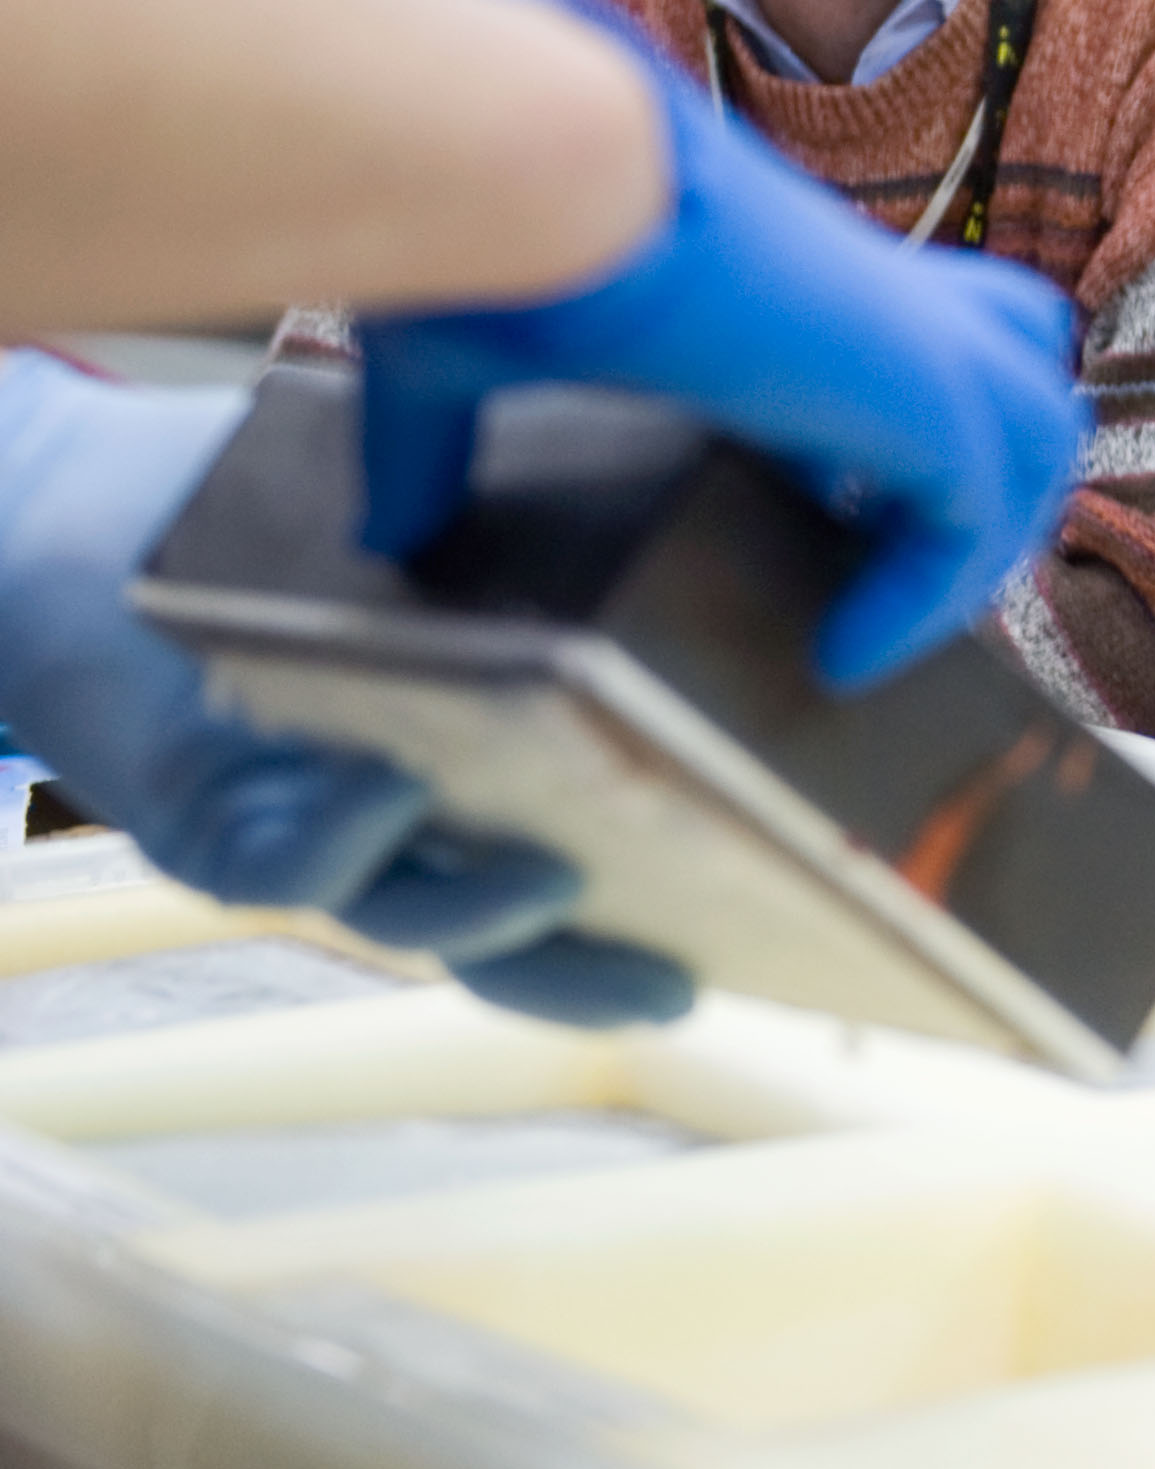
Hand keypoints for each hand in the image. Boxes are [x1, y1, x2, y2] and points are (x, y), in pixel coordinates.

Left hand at [0, 354, 690, 1024]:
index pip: (587, 856)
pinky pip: (289, 865)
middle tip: (685, 972)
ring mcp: (310, 836)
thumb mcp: (438, 524)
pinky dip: (347, 836)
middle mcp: (403, 826)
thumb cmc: (268, 515)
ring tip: (558, 876)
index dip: (664, 904)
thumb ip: (541, 537)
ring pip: (414, 917)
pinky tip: (394, 786)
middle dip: (595, 969)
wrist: (82, 523)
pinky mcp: (211, 831)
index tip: (758, 916)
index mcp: (474, 765)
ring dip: (487, 914)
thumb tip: (719, 496)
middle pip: (514, 933)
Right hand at [355, 0, 1087, 690]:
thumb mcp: (458, 359)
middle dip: (979, 476)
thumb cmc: (494, 236)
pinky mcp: (925, 386)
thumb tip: (385, 526)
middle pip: (1014, 368)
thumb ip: (436, 443)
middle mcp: (868, 294)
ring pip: (1035, 435)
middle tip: (889, 588)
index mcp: (784, 276)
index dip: (896, 444)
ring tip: (879, 628)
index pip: (908, 349)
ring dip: (979, 537)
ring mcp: (912, 332)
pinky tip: (847, 650)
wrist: (534, 180)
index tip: (830, 540)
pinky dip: (936, 591)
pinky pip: (988, 513)